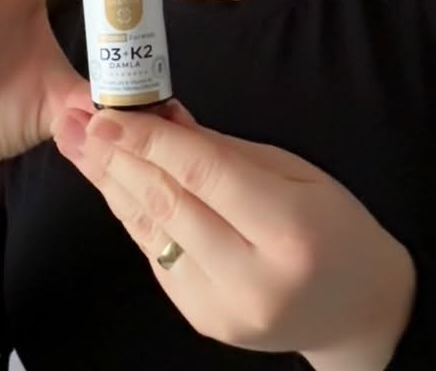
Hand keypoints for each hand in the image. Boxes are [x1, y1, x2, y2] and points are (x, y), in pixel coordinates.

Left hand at [53, 104, 415, 366]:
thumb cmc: (335, 226)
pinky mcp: (202, 321)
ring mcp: (224, 308)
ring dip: (111, 185)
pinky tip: (114, 182)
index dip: (150, 141)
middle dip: (115, 158)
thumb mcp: (296, 171)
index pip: (204, 175)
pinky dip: (135, 215)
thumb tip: (162, 117)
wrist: (360, 310)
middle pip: (169, 204)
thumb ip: (225, 151)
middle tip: (76, 122)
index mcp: (289, 228)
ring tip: (79, 145)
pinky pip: (158, 256)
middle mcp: (252, 277)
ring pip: (153, 232)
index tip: (107, 114)